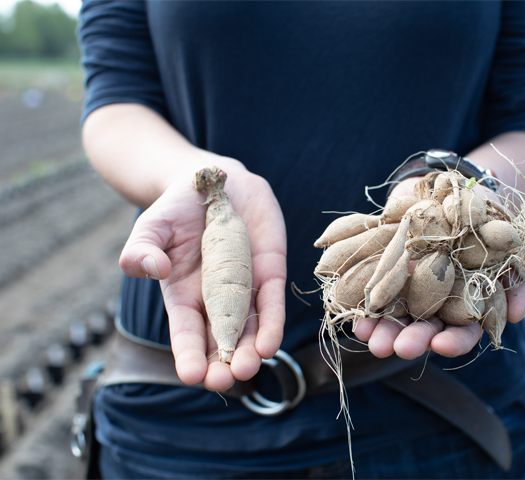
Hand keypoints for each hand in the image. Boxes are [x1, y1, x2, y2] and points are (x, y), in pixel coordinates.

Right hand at [119, 165, 286, 390]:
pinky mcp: (269, 272)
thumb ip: (141, 249)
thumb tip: (154, 269)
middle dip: (222, 363)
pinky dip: (271, 323)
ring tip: (248, 368)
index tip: (192, 375)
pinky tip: (269, 344)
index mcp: (182, 294)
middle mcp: (215, 299)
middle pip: (220, 339)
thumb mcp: (151, 226)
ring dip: (249, 351)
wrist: (216, 182)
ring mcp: (244, 287)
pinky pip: (271, 302)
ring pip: (249, 328)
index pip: (185, 332)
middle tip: (223, 380)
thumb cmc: (177, 209)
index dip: (188, 354)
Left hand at [353, 177, 524, 359]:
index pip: (461, 334)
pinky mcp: (385, 269)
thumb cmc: (489, 224)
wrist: (454, 190)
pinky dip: (360, 298)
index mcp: (464, 307)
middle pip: (421, 330)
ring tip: (365, 334)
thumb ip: (519, 282)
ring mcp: (407, 287)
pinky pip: (371, 287)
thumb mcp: (510, 250)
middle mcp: (434, 304)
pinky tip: (351, 307)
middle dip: (408, 340)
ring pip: (392, 315)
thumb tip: (518, 312)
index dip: (452, 342)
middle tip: (394, 348)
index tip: (440, 346)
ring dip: (379, 328)